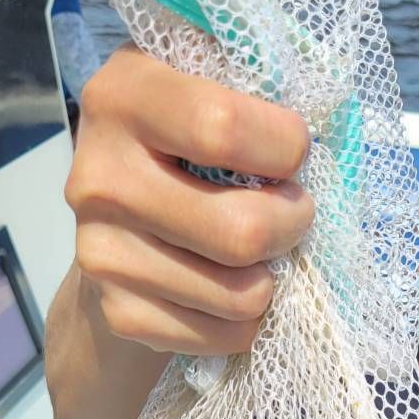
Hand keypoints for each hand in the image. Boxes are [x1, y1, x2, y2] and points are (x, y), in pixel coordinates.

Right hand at [65, 45, 315, 356]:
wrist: (117, 225)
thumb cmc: (187, 146)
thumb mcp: (206, 85)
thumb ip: (250, 83)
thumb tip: (321, 122)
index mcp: (121, 96)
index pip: (222, 127)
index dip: (284, 147)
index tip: (292, 153)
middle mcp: (98, 177)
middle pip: (241, 230)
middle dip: (292, 225)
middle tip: (292, 214)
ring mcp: (100, 252)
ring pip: (241, 294)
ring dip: (270, 278)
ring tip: (257, 254)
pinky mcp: (118, 313)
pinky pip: (223, 335)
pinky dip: (245, 322)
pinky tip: (227, 288)